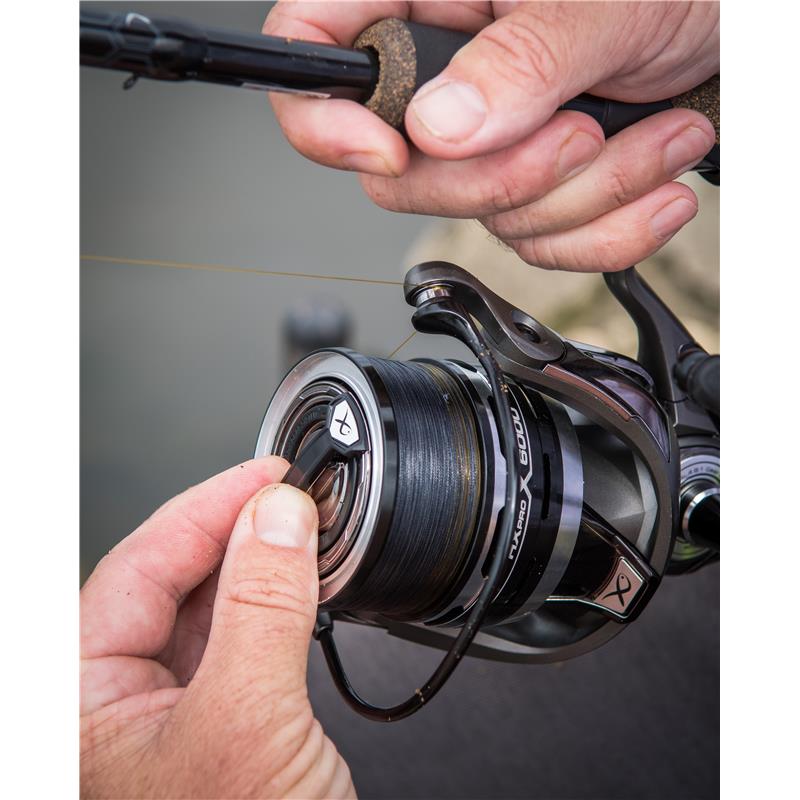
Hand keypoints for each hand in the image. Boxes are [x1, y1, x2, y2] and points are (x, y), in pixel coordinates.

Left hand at [80, 458, 354, 798]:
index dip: (207, 506)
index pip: (136, 565)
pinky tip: (296, 583)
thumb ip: (262, 610)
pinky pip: (232, 636)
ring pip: (201, 605)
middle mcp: (107, 703)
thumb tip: (278, 518)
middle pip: (166, 578)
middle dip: (233, 529)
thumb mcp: (248, 726)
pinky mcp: (208, 718)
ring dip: (255, 563)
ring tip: (300, 531)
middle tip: (289, 497)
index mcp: (77, 702)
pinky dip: (269, 603)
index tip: (264, 475)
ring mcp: (159, 711)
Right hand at [264, 1, 718, 271]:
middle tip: (579, 132)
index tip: (392, 154)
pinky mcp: (527, 182)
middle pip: (400, 173)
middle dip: (502, 177)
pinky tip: (654, 178)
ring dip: (581, 195)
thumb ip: (518, 62)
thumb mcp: (602, 1)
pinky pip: (536, 241)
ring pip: (481, 216)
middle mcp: (443, 70)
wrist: (734, 27)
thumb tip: (440, 129)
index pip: (311, 48)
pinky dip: (603, 229)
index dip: (324, 119)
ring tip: (653, 134)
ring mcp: (483, 135)